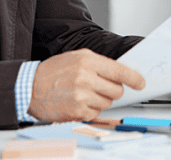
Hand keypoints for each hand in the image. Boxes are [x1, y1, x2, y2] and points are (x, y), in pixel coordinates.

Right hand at [27, 48, 144, 121]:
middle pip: (117, 90)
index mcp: (87, 61)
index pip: (119, 71)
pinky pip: (96, 113)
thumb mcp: (76, 57)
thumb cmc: (53, 72)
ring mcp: (81, 96)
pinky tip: (77, 102)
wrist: (29, 87)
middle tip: (99, 87)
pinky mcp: (77, 111)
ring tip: (83, 93)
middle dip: (113, 90)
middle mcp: (85, 78)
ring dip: (99, 100)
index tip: (141, 83)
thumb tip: (120, 72)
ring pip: (107, 103)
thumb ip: (99, 63)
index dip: (134, 78)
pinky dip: (89, 110)